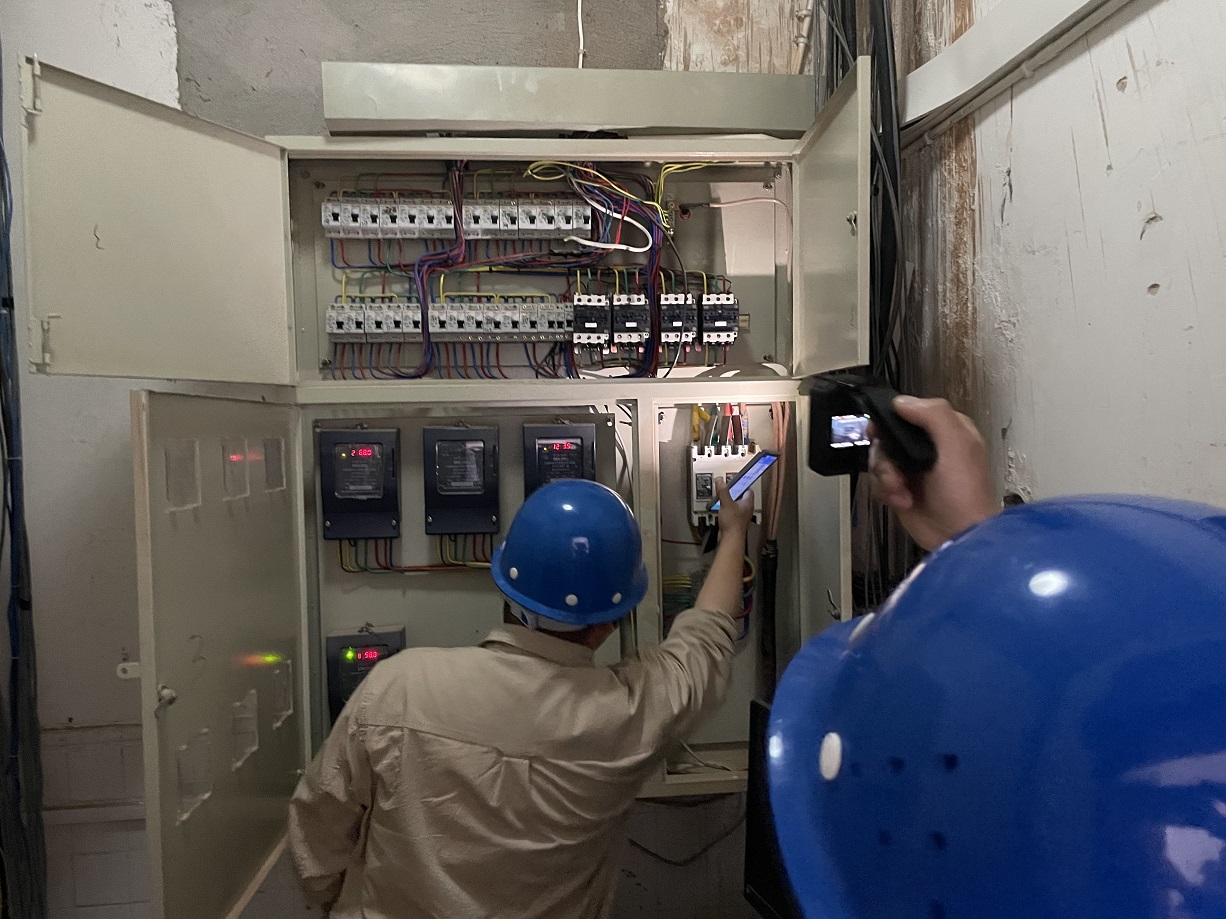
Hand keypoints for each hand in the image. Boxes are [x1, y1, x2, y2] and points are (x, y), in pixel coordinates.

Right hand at [716, 480, 754, 536]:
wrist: (730, 538)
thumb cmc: (733, 524)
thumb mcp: (726, 503)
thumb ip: (723, 490)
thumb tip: (720, 481)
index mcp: (748, 503)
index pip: (748, 489)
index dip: (741, 483)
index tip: (735, 480)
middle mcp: (746, 509)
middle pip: (741, 496)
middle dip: (733, 492)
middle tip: (726, 488)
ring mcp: (741, 515)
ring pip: (735, 503)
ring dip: (728, 500)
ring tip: (722, 498)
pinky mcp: (735, 520)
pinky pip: (731, 510)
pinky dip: (726, 507)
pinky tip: (721, 508)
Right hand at [870, 396, 997, 550]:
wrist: (957, 537)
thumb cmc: (965, 494)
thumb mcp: (957, 446)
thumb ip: (934, 416)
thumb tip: (902, 402)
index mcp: (947, 431)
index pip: (912, 411)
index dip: (893, 418)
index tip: (880, 429)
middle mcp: (929, 448)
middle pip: (889, 436)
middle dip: (886, 454)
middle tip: (893, 468)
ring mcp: (914, 470)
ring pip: (881, 459)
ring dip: (886, 476)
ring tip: (901, 490)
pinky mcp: (902, 490)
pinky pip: (879, 481)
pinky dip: (886, 491)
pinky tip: (901, 500)